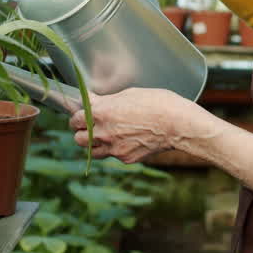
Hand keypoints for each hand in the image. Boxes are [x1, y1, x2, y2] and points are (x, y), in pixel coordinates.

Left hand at [68, 88, 198, 162]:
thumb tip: (99, 103)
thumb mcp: (129, 94)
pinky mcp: (125, 158)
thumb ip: (108, 101)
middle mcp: (103, 132)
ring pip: (91, 151)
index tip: (81, 115)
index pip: (74, 118)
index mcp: (101, 112)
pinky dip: (115, 150)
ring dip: (93, 144)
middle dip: (82, 132)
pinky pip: (113, 156)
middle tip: (89, 126)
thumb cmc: (157, 103)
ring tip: (104, 136)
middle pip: (78, 138)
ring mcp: (114, 148)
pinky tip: (125, 141)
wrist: (177, 124)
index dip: (77, 116)